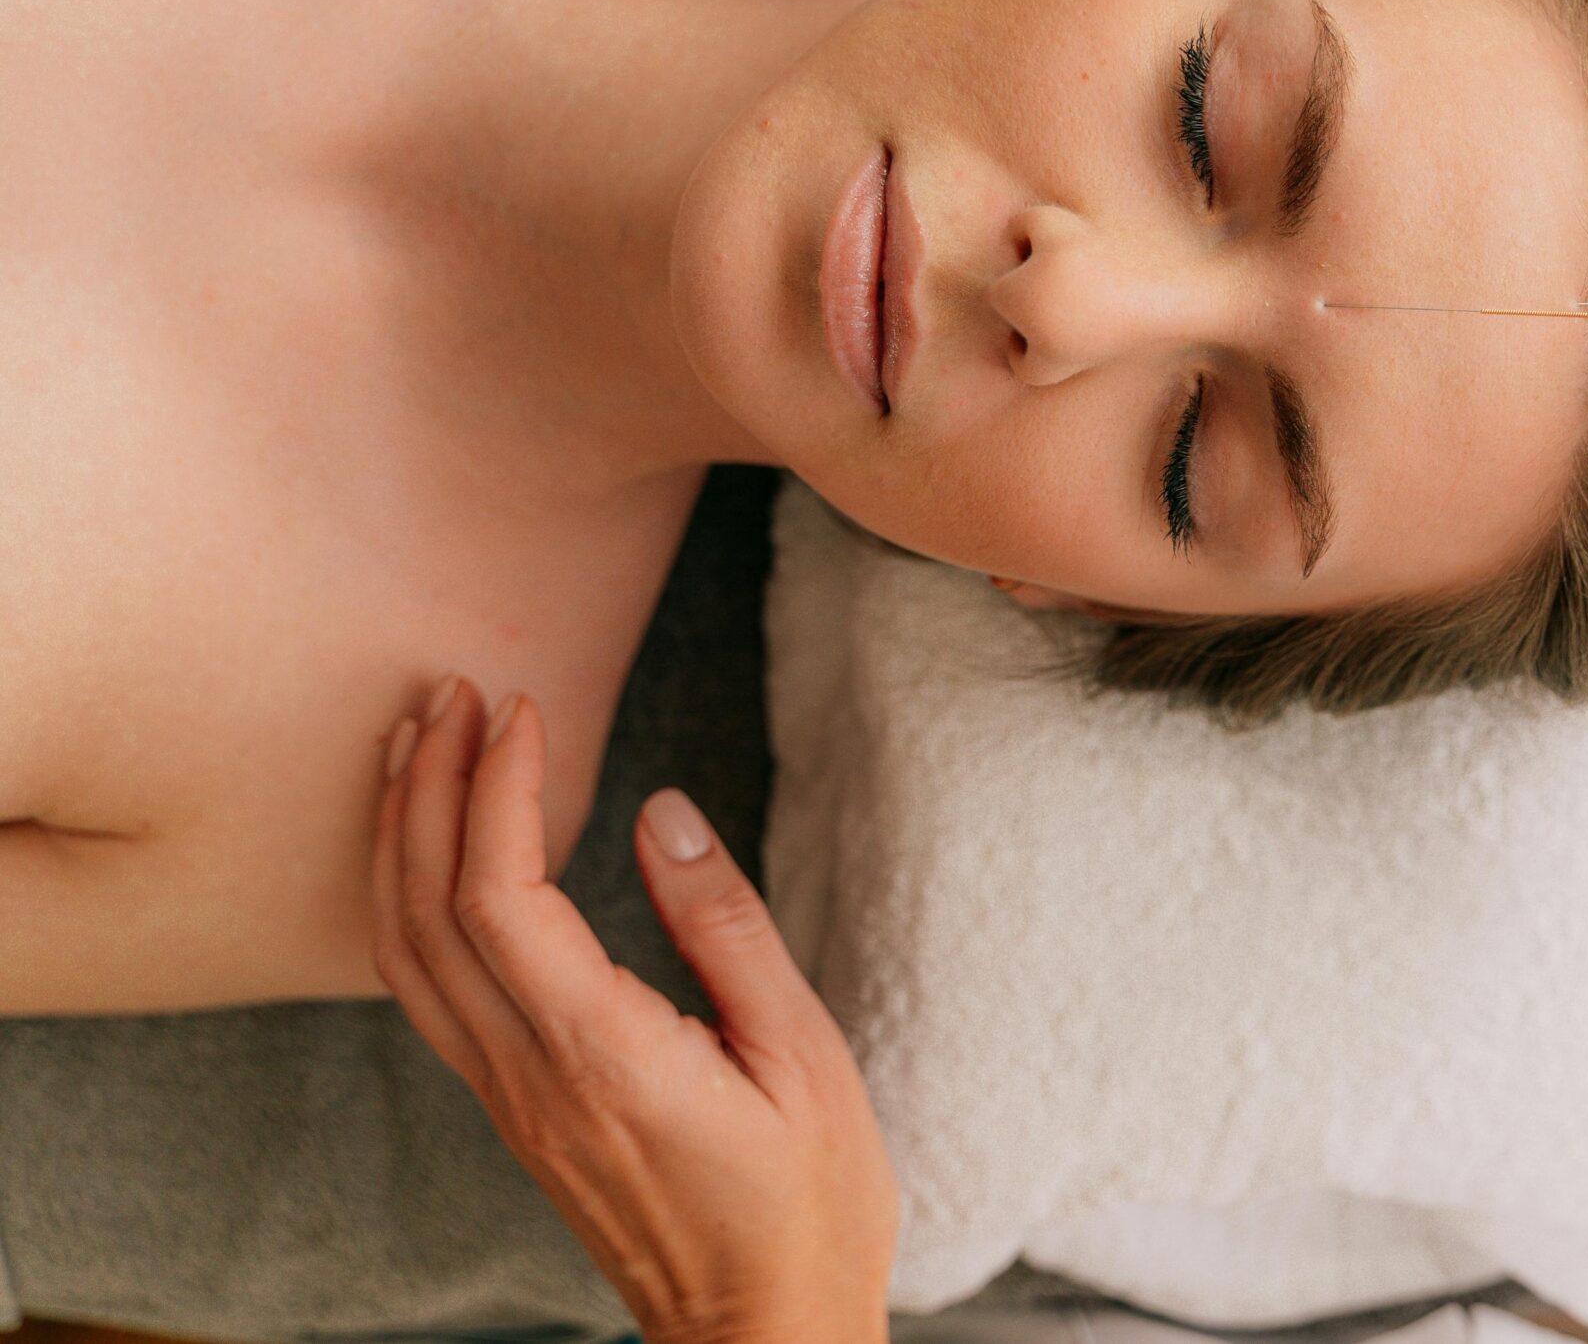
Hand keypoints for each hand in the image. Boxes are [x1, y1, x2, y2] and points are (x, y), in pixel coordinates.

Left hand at [372, 676, 897, 1343]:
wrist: (763, 1332)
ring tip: (416, 743)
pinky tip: (432, 852)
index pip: (500, 897)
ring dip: (400, 837)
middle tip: (450, 689)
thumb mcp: (800, 1052)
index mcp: (602, 1054)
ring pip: (404, 953)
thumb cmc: (806, 1201)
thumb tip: (661, 811)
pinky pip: (426, 991)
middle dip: (425, 786)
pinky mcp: (515, 1111)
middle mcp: (529, 1076)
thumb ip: (724, 927)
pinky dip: (410, 901)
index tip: (523, 707)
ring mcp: (510, 1100)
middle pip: (424, 911)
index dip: (495, 789)